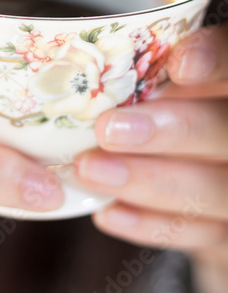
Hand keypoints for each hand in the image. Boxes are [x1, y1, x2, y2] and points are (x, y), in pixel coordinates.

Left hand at [74, 23, 227, 292]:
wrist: (201, 170)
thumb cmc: (166, 105)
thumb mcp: (162, 78)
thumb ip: (146, 69)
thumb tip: (79, 65)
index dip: (216, 59)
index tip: (179, 65)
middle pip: (227, 130)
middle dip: (170, 132)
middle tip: (107, 130)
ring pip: (216, 188)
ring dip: (149, 181)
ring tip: (89, 170)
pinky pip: (202, 233)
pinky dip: (152, 225)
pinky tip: (107, 212)